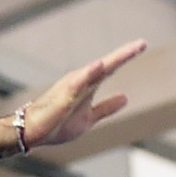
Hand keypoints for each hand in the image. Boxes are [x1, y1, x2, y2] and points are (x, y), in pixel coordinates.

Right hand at [20, 39, 145, 148]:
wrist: (33, 133)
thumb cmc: (58, 124)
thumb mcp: (89, 118)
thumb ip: (106, 107)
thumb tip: (126, 98)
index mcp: (88, 85)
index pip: (110, 69)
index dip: (125, 57)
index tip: (142, 44)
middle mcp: (81, 81)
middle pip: (106, 65)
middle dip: (124, 55)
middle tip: (142, 43)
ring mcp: (72, 87)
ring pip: (94, 71)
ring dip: (111, 61)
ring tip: (130, 51)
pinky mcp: (63, 97)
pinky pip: (77, 84)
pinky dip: (88, 74)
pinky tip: (100, 66)